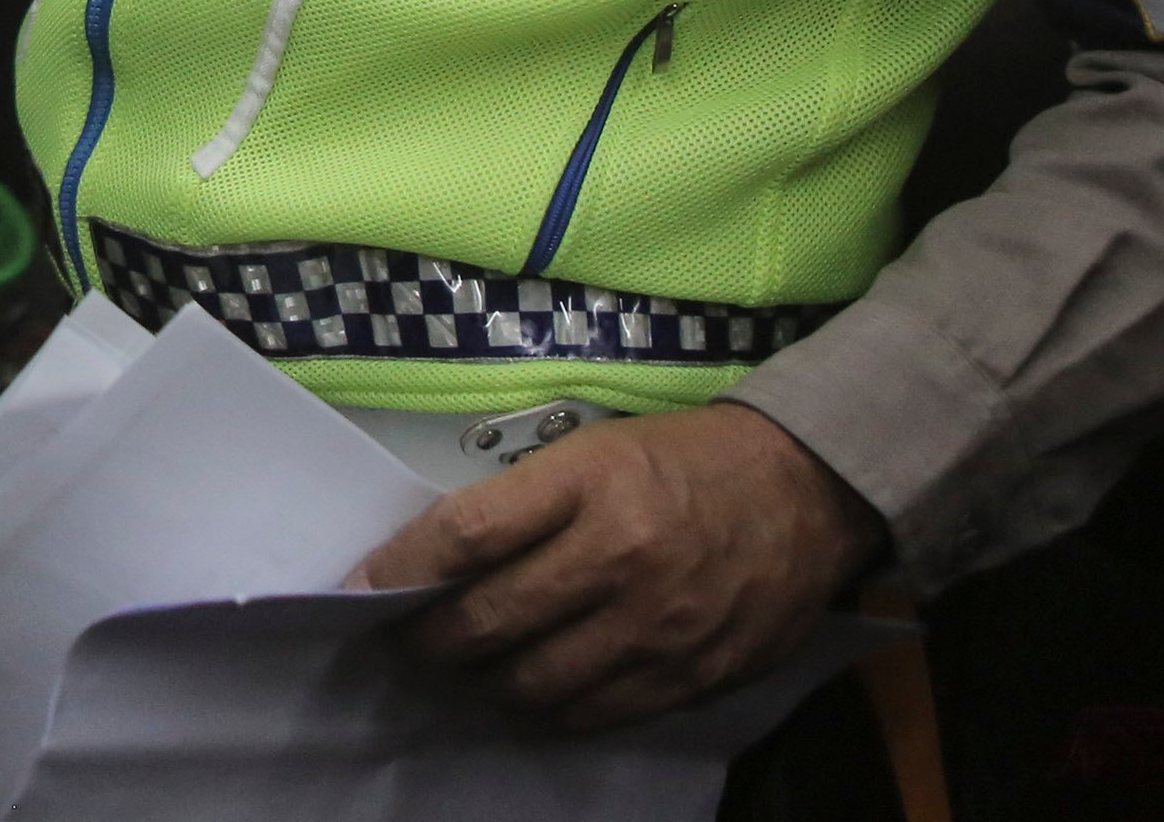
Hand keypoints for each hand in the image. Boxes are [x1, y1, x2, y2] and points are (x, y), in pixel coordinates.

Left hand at [358, 401, 885, 730]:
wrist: (804, 488)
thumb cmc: (681, 459)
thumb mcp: (594, 449)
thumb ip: (522, 503)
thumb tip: (437, 557)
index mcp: (588, 484)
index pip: (466, 536)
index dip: (399, 570)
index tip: (358, 589)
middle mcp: (619, 558)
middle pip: (488, 621)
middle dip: (427, 640)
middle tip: (402, 640)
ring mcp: (657, 627)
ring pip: (533, 683)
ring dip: (479, 684)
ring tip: (460, 671)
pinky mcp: (691, 676)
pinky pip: (592, 714)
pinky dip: (544, 710)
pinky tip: (524, 693)